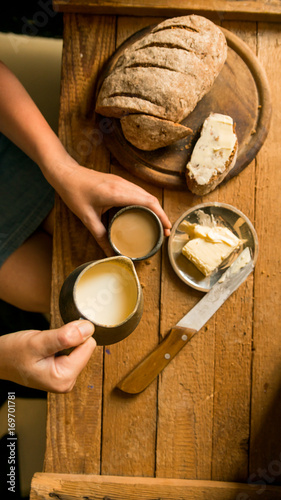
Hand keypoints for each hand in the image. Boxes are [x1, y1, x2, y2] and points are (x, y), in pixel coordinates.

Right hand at [0, 320, 95, 392]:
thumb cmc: (12, 353)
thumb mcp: (37, 342)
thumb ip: (64, 337)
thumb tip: (88, 328)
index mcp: (64, 378)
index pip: (88, 346)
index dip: (74, 334)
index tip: (57, 335)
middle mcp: (68, 381)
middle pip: (85, 347)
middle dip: (68, 339)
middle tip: (47, 342)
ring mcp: (66, 378)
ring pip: (79, 347)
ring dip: (64, 342)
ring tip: (45, 346)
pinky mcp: (63, 371)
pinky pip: (72, 351)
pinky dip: (61, 345)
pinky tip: (47, 349)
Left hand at [52, 163, 171, 255]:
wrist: (66, 173)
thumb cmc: (74, 192)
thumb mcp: (87, 217)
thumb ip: (100, 236)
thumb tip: (110, 253)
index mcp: (118, 193)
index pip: (148, 202)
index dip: (161, 215)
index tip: (167, 228)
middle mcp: (123, 185)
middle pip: (150, 198)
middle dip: (161, 214)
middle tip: (165, 231)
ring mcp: (121, 181)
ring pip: (145, 194)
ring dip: (154, 207)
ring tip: (157, 223)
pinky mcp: (118, 181)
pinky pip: (137, 191)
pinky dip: (145, 202)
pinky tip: (144, 212)